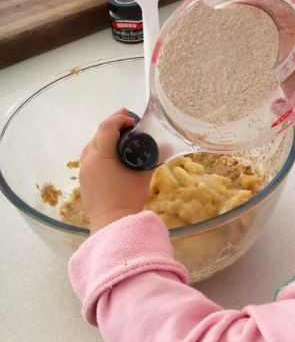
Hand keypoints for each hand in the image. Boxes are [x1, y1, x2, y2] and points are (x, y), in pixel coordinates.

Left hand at [79, 108, 151, 233]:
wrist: (113, 222)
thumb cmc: (129, 198)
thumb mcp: (143, 175)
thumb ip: (151, 158)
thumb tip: (163, 148)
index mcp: (102, 155)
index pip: (106, 127)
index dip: (119, 118)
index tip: (132, 120)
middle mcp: (89, 159)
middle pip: (97, 133)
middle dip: (112, 125)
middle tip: (128, 121)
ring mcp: (84, 169)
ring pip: (92, 145)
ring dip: (105, 137)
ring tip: (120, 136)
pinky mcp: (84, 179)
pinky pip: (90, 157)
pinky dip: (100, 149)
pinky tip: (112, 154)